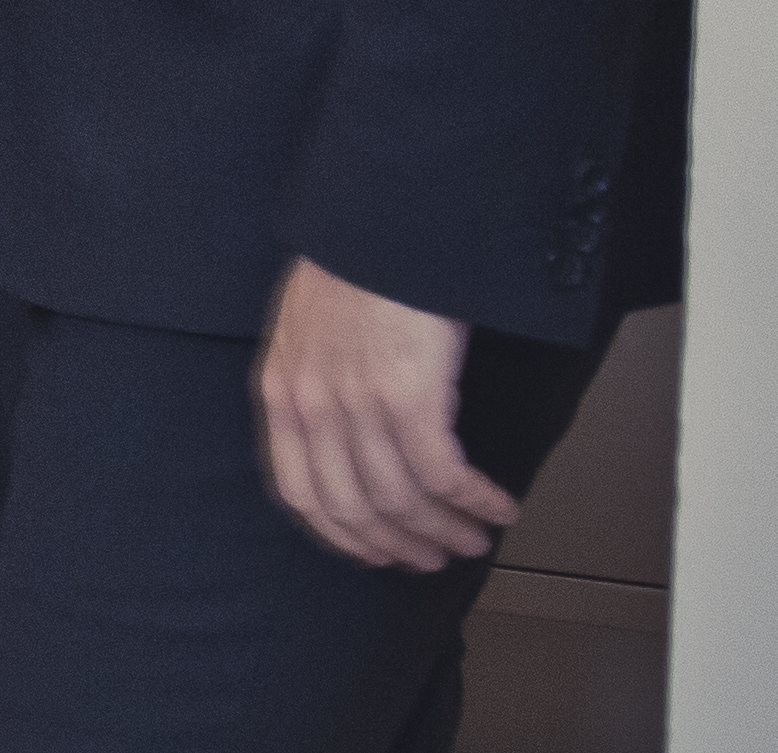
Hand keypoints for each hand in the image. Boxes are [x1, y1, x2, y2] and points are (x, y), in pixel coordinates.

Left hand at [258, 256, 515, 571]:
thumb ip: (314, 385)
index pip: (298, 492)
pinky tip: (498, 505)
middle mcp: (311, 407)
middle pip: (352, 508)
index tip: (373, 554)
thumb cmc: (352, 268)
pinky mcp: (409, 398)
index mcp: (279, 392)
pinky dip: (474, 500)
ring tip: (475, 537)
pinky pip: (443, 474)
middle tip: (435, 557)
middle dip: (398, 543)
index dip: (339, 534)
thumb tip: (346, 438)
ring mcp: (357, 404)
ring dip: (445, 528)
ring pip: (401, 500)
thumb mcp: (306, 332)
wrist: (379, 221)